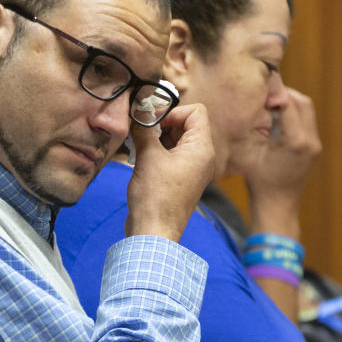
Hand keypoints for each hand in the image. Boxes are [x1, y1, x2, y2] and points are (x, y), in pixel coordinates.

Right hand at [125, 103, 214, 241]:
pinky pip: (172, 155)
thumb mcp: (148, 156)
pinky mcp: (180, 178)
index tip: (153, 123)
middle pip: (186, 124)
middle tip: (142, 133)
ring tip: (139, 147)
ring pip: (176, 140)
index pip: (195, 112)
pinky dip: (157, 151)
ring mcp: (192, 169)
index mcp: (201, 148)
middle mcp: (202, 157)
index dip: (173, 112)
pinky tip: (141, 158)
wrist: (154, 232)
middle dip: (162, 124)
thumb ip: (145, 129)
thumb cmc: (156, 197)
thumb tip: (140, 110)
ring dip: (157, 138)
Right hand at [244, 88, 321, 238]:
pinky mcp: (315, 148)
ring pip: (307, 110)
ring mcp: (316, 145)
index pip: (288, 104)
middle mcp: (311, 142)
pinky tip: (277, 118)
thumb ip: (252, 127)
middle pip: (303, 103)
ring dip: (290, 103)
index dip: (275, 91)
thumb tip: (249, 102)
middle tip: (265, 93)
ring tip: (270, 104)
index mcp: (295, 142)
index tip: (262, 82)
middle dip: (284, 94)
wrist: (277, 206)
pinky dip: (294, 114)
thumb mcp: (249, 153)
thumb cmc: (259, 182)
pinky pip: (307, 121)